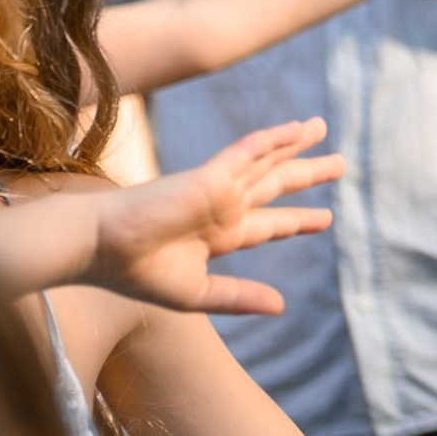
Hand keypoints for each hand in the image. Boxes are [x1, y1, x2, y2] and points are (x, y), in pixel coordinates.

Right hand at [84, 119, 343, 315]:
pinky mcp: (209, 177)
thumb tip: (282, 307)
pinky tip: (297, 129)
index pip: (266, 224)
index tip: (324, 218)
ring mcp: (217, 188)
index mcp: (217, 234)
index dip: (296, 220)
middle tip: (340, 163)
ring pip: (266, 161)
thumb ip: (239, 296)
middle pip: (274, 185)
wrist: (97, 248)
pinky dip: (274, 139)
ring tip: (322, 128)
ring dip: (296, 145)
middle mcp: (222, 207)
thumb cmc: (133, 272)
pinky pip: (248, 151)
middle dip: (307, 174)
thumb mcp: (196, 292)